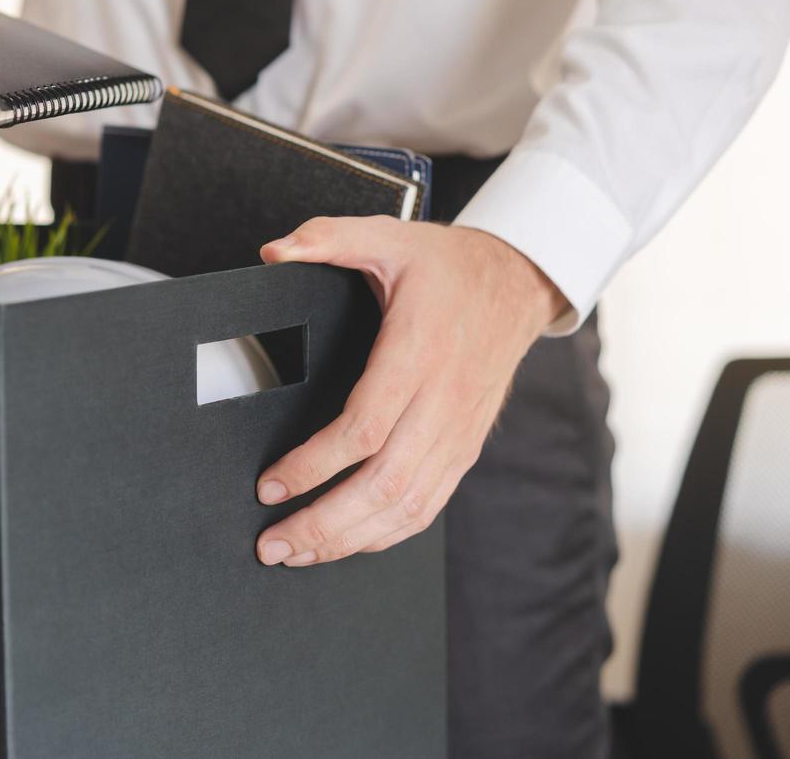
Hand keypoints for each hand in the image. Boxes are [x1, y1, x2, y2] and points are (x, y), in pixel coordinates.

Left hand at [253, 217, 565, 566]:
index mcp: (418, 352)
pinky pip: (429, 505)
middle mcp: (443, 401)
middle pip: (385, 484)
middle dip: (325, 523)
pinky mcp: (465, 446)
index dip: (315, 465)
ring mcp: (458, 431)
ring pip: (408, 505)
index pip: (364, 427)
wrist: (519, 281)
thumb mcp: (388, 235)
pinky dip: (387, 533)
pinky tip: (348, 543)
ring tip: (298, 554)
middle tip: (272, 545)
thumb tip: (273, 251)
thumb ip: (328, 238)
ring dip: (351, 539)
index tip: (269, 485)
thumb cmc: (446, 264)